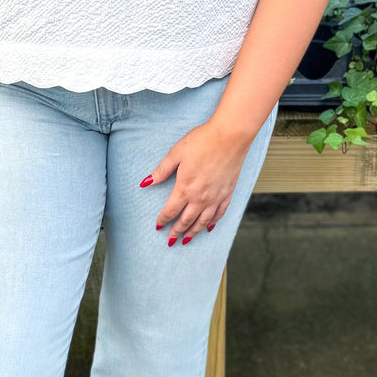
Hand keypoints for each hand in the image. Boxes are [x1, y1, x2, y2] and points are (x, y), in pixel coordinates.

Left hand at [141, 120, 250, 244]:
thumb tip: (146, 183)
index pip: (170, 211)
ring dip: (193, 233)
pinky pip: (219, 214)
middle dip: (176, 232)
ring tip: (187, 240)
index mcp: (185, 188)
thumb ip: (161, 171)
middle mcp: (201, 198)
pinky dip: (213, 223)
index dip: (163, 220)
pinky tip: (209, 227)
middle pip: (186, 221)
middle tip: (170, 241)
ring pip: (203, 222)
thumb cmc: (203, 141)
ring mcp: (216, 197)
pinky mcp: (228, 193)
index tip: (158, 226)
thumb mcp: (176, 153)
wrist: (230, 136)